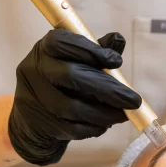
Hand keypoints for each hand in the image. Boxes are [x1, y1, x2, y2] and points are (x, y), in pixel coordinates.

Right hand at [8, 30, 141, 165]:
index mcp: (45, 47)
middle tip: (133, 100)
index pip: (63, 42)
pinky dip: (92, 128)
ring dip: (103, 113)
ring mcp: (32, 97)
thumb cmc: (62, 81)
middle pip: (70, 76)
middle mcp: (34, 68)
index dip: (90, 50)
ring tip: (122, 115)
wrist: (33, 117)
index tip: (117, 61)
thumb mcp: (77, 60)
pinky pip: (69, 128)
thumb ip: (97, 50)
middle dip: (107, 89)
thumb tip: (118, 39)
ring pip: (71, 107)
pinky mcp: (37, 122)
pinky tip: (104, 125)